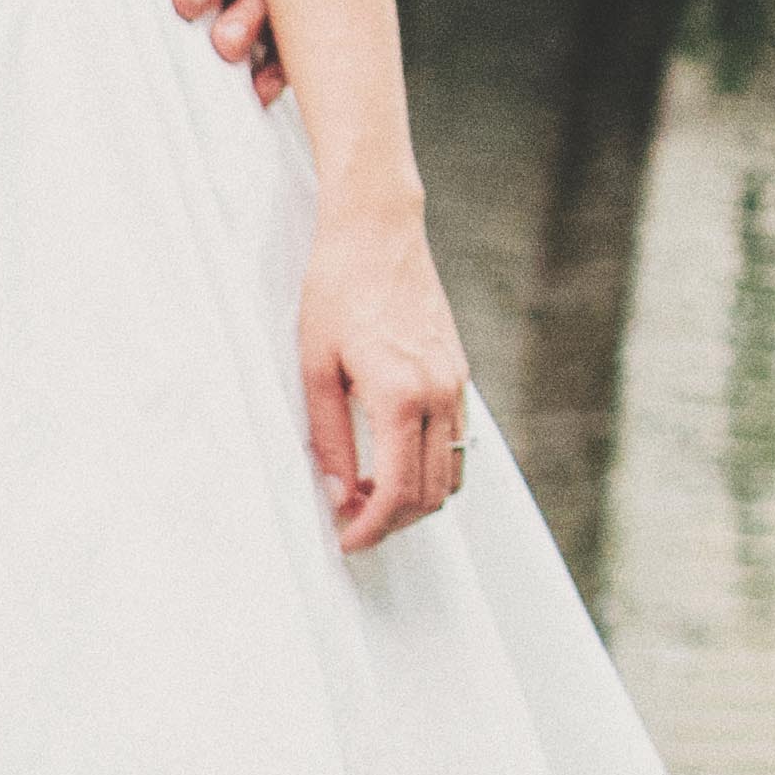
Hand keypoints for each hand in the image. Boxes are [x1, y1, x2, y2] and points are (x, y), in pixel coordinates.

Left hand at [298, 193, 469, 550]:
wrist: (376, 232)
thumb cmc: (336, 294)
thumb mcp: (315, 373)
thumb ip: (330, 441)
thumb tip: (339, 497)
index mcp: (401, 395)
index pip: (400, 491)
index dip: (372, 528)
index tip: (346, 542)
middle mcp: (440, 392)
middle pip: (433, 492)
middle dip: (393, 522)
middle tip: (351, 526)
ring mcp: (456, 381)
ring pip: (452, 471)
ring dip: (414, 499)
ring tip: (366, 498)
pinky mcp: (458, 372)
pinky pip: (455, 440)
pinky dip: (429, 467)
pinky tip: (390, 464)